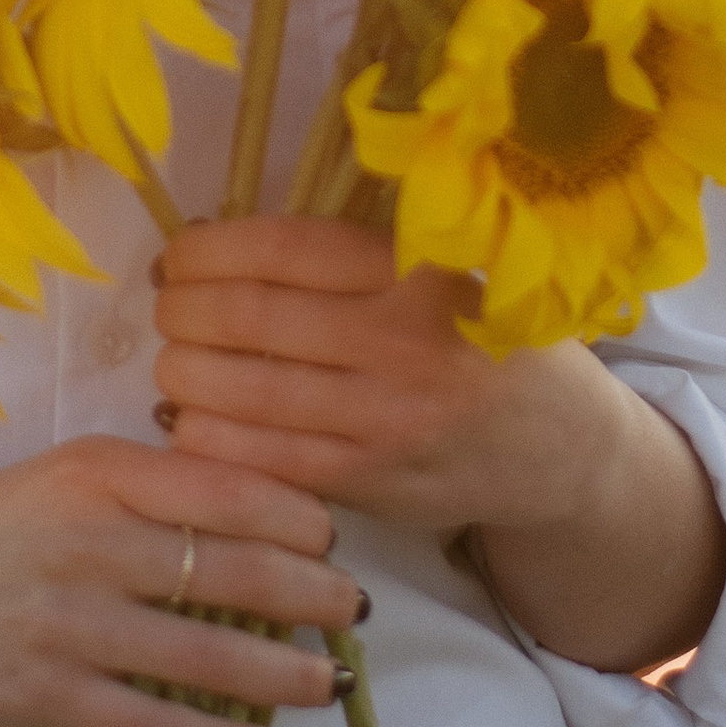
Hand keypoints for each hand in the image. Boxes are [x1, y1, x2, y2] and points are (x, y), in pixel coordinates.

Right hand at [0, 433, 358, 726]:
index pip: (224, 486)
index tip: (334, 539)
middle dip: (312, 594)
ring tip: (335, 684)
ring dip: (286, 674)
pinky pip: (160, 726)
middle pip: (232, 566)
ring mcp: (70, 621)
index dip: (295, 517)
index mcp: (96, 470)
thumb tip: (251, 523)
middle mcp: (90, 538)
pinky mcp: (48, 697)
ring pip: (207, 651)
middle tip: (359, 612)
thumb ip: (141, 492)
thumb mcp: (54, 481)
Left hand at [151, 213, 608, 536]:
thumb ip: (348, 257)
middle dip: (183, 309)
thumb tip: (217, 242)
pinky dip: (209, 438)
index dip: (208, 249)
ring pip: (244, 395)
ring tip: (174, 358)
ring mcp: (385, 422)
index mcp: (416, 270)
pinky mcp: (369, 484)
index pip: (281, 249)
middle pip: (248, 320)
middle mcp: (402, 344)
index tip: (178, 253)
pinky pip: (262, 461)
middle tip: (166, 306)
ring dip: (184, 373)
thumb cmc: (482, 336)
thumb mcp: (441, 267)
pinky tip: (194, 419)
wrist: (558, 444)